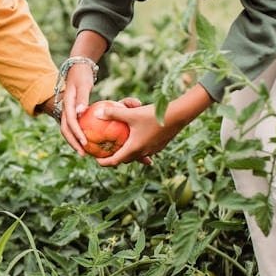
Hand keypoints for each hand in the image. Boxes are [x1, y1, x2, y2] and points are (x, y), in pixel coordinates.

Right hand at [58, 64, 96, 155]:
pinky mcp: (71, 113)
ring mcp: (67, 111)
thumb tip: (80, 112)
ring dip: (74, 141)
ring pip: (67, 130)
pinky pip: (73, 126)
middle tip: (83, 154)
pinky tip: (88, 142)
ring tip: (84, 152)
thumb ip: (82, 98)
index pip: (70, 122)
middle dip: (73, 143)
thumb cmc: (83, 76)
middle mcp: (65, 109)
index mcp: (67, 103)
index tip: (85, 143)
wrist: (77, 68)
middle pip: (65, 130)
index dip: (76, 134)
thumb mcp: (84, 85)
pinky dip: (78, 135)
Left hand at [91, 85, 212, 166]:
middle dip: (115, 158)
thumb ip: (113, 113)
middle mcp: (143, 152)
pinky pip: (146, 150)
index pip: (115, 161)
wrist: (179, 115)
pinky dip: (139, 147)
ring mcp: (153, 150)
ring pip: (136, 155)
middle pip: (125, 159)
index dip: (104, 162)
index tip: (96, 160)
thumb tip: (98, 112)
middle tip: (106, 151)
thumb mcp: (131, 113)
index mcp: (134, 148)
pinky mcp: (160, 145)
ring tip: (121, 146)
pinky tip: (138, 139)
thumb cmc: (153, 115)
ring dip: (128, 153)